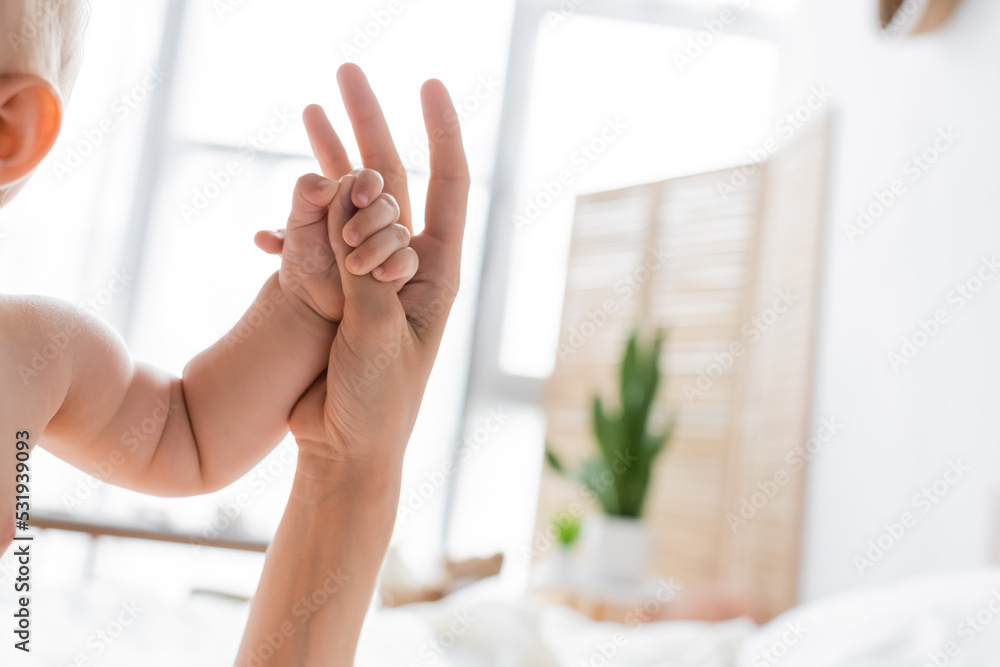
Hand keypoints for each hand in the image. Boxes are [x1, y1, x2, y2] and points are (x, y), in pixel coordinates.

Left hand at [254, 164, 416, 324]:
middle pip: (389, 205)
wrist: (307, 296)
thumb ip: (307, 193)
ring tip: (351, 265)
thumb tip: (331, 185)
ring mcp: (388, 244)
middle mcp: (375, 219)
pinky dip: (396, 265)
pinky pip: (409, 261)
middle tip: (348, 237)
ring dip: (377, 247)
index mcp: (352, 199)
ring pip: (399, 233)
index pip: (371, 179)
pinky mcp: (397, 269)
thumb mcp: (298, 220)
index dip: (368, 184)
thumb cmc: (303, 255)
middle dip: (370, 220)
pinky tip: (377, 275)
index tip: (357, 199)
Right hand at [288, 64, 469, 469]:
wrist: (345, 448)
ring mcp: (367, 276)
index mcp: (435, 272)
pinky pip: (313, 245)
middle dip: (370, 127)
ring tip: (308, 111)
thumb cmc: (379, 404)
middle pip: (392, 181)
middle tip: (345, 74)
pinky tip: (264, 227)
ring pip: (349, 205)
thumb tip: (355, 201)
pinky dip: (292, 229)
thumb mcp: (378, 336)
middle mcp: (405, 265)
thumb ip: (366, 272)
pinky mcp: (333, 293)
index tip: (428, 84)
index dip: (441, 132)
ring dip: (329, 162)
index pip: (448, 186)